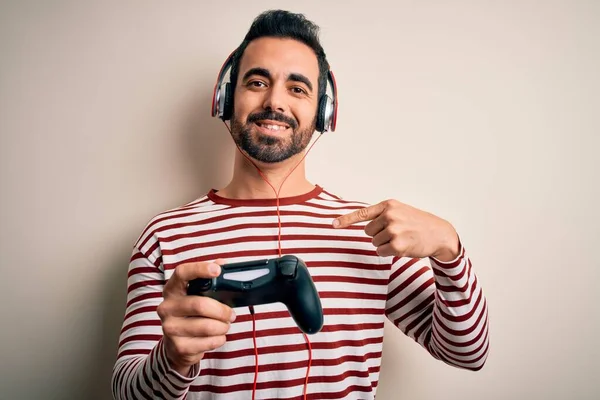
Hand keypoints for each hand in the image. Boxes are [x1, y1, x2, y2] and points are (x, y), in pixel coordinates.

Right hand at [157, 259, 235, 375]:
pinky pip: (208, 342)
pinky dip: (219, 339)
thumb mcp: (197, 295)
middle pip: (200, 305)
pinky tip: (217, 337)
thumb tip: (223, 264)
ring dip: (223, 326)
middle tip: (231, 314)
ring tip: (225, 325)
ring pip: (207, 326)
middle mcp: (167, 307)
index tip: (217, 270)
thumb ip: (210, 280)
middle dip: (222, 310)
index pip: (182, 273)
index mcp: (172, 289)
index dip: (200, 269)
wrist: (176, 346)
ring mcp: (170, 328)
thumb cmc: (191, 315)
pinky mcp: (178, 346)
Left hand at [333, 199, 459, 260]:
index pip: (362, 213)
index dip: (345, 220)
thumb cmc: (418, 223)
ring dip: (385, 244)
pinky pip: (381, 251)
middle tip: (396, 233)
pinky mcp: (397, 244)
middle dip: (379, 235)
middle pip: (368, 231)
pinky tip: (403, 247)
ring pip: (374, 242)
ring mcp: (393, 229)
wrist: (439, 233)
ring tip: (402, 238)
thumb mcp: (400, 211)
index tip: (332, 224)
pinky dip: (389, 252)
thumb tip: (364, 227)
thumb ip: (382, 215)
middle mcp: (390, 215)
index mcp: (388, 205)